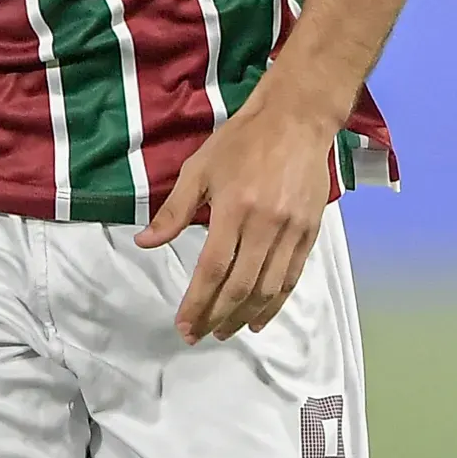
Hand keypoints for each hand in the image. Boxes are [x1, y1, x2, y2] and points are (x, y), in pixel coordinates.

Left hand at [135, 90, 338, 342]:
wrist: (295, 122)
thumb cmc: (240, 142)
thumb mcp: (198, 169)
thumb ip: (174, 211)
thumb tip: (145, 242)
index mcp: (234, 209)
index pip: (213, 268)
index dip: (197, 302)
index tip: (183, 324)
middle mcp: (265, 226)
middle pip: (240, 286)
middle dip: (217, 316)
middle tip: (198, 335)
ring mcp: (292, 232)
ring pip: (269, 288)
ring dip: (245, 316)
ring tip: (224, 331)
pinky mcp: (311, 234)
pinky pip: (291, 278)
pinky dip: (275, 303)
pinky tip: (259, 316)